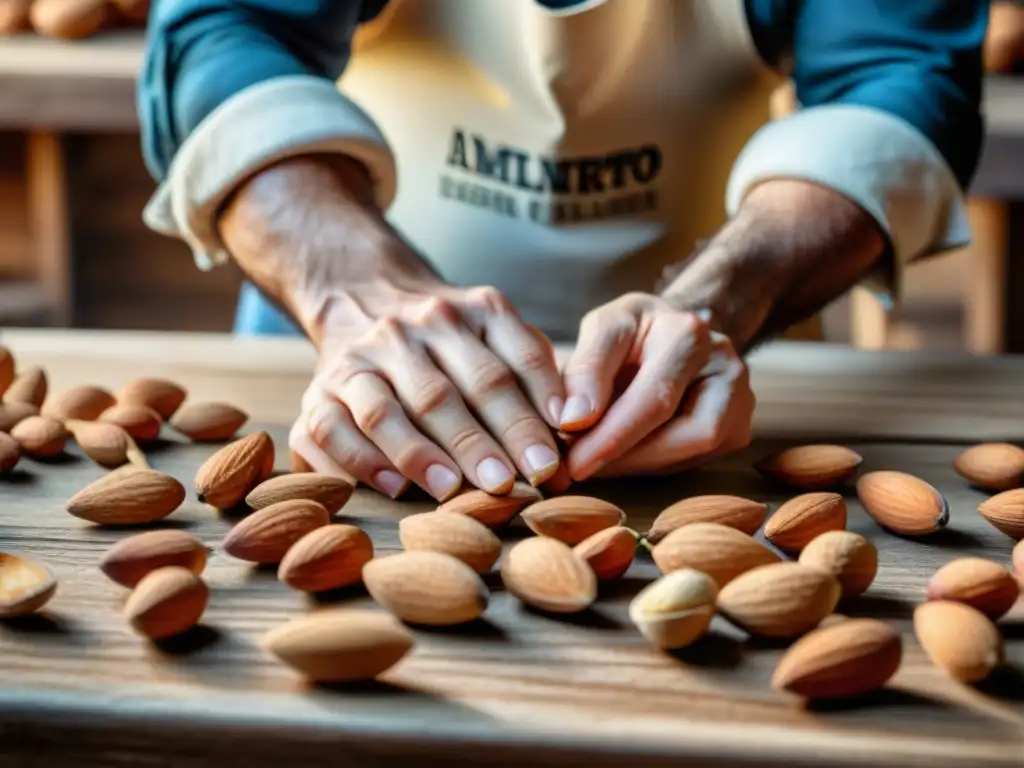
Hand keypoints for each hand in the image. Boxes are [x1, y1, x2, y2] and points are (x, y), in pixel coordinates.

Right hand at [289, 283, 565, 500]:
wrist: (362, 297)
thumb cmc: (454, 342)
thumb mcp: (502, 335)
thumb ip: (537, 375)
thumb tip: (575, 429)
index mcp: (472, 312)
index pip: (510, 363)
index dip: (532, 414)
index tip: (550, 462)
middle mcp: (411, 329)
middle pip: (449, 391)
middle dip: (480, 441)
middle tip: (507, 483)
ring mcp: (360, 358)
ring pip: (386, 410)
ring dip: (420, 453)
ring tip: (452, 489)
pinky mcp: (318, 390)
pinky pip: (331, 428)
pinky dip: (362, 460)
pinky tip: (394, 486)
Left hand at [558, 293, 753, 478]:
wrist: (675, 332)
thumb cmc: (635, 333)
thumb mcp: (603, 330)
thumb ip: (585, 369)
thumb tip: (573, 420)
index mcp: (690, 335)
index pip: (654, 399)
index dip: (611, 437)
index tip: (571, 462)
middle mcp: (727, 367)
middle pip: (687, 434)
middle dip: (626, 457)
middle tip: (579, 467)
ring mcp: (740, 401)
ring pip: (694, 453)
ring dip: (639, 464)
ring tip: (596, 459)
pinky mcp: (737, 429)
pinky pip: (695, 460)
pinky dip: (653, 463)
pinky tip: (624, 454)